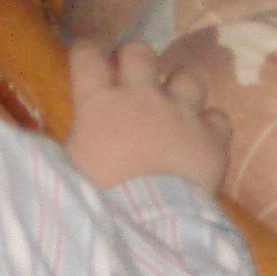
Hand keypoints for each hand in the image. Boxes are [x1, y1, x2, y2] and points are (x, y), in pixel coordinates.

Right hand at [64, 40, 230, 195]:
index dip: (86, 52)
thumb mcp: (70, 166)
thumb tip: (58, 142)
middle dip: (134, 59)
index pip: (87, 55)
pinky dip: (210, 126)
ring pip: (187, 76)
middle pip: (139, 51)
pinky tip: (202, 138)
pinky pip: (217, 117)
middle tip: (131, 77)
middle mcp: (142, 96)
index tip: (87, 58)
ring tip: (175, 104)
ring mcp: (181, 113)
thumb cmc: (98, 197)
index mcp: (99, 103)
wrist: (149, 223)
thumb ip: (73, 141)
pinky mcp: (212, 137)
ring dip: (179, 88)